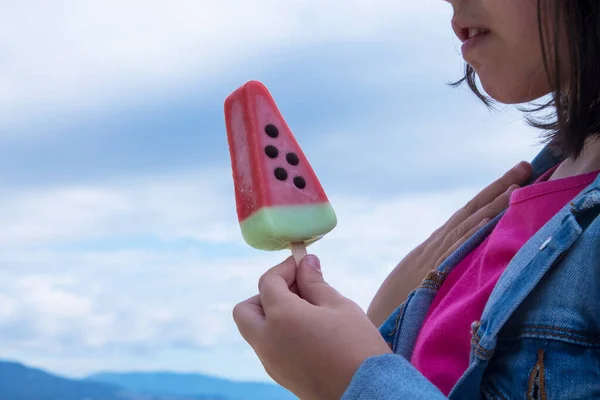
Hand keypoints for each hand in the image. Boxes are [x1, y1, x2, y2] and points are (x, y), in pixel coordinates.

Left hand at [233, 255, 391, 399]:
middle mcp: (267, 340)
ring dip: (271, 315)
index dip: (284, 268)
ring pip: (255, 330)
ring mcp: (270, 362)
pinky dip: (278, 333)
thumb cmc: (357, 346)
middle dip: (265, 295)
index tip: (302, 265)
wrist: (367, 393)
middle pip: (245, 309)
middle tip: (294, 290)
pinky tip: (308, 332)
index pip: (268, 282)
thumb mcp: (338, 306)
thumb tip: (305, 262)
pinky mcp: (279, 376)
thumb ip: (315, 282)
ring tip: (306, 311)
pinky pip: (268, 347)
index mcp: (281, 317)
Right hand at [367, 161, 532, 326]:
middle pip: (471, 210)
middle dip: (499, 188)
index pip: (468, 215)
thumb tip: (464, 262)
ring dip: (492, 204)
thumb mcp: (423, 280)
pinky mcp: (433, 273)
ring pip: (467, 224)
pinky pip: (455, 249)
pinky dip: (470, 232)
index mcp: (436, 246)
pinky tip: (487, 219)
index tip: (515, 178)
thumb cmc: (402, 306)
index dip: (491, 196)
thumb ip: (442, 267)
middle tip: (525, 165)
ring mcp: (435, 257)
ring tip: (517, 183)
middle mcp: (437, 245)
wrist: (377, 320)